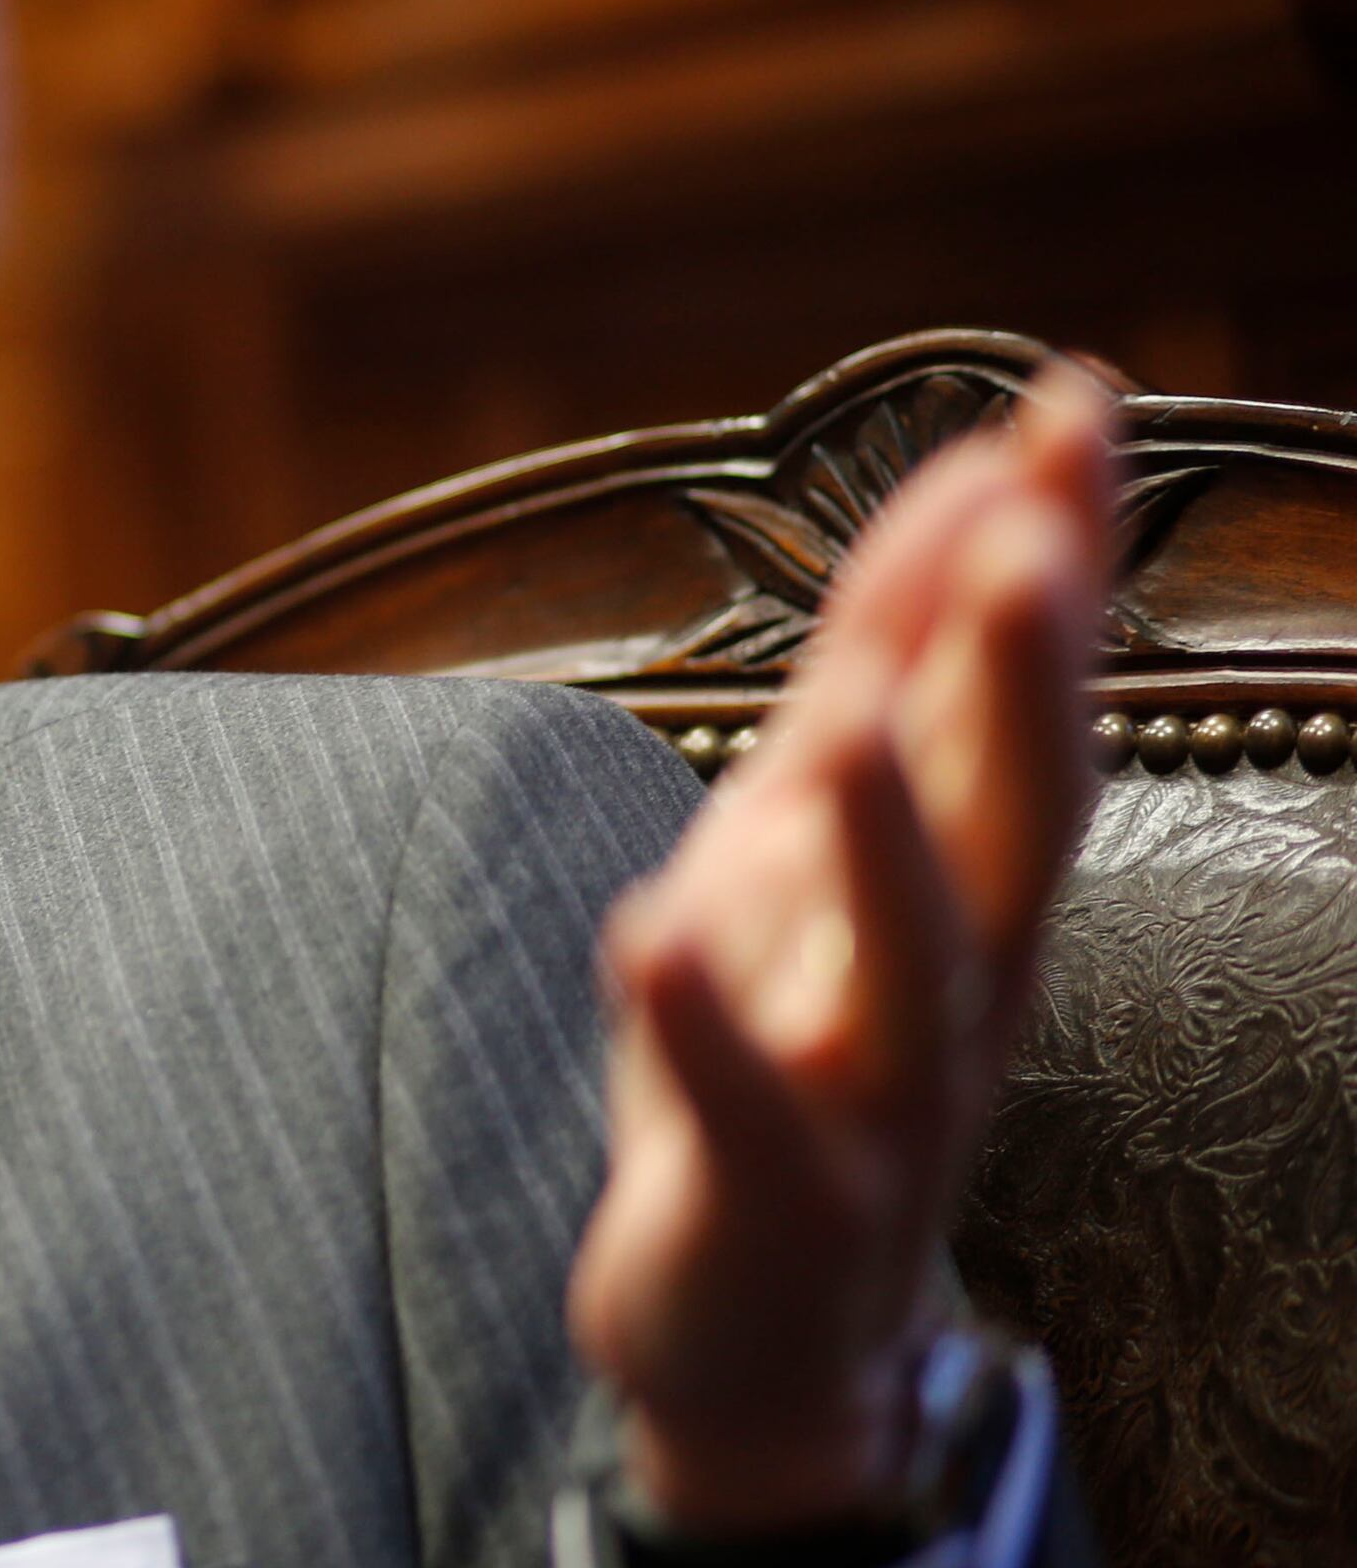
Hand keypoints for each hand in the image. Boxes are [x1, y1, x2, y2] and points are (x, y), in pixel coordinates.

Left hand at [566, 364, 1115, 1532]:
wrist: (764, 1318)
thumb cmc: (799, 1038)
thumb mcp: (827, 830)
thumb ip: (893, 667)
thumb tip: (976, 482)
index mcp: (968, 878)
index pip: (1023, 695)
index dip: (1050, 552)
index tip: (1072, 400)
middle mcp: (954, 977)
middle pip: (1009, 818)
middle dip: (1019, 685)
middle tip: (1032, 539)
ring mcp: (872, 1094)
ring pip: (907, 968)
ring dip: (887, 848)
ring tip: (858, 734)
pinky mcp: (771, 1189)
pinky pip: (739, 1101)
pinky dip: (699, 1019)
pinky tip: (645, 932)